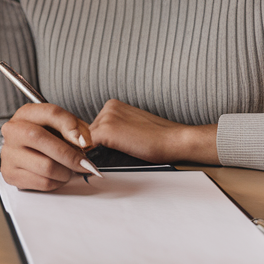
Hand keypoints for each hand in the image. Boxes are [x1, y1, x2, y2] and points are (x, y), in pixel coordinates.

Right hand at [0, 103, 95, 190]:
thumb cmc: (46, 137)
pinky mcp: (11, 174)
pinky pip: (43, 182)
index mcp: (27, 113)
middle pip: (41, 139)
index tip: (84, 142)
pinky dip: (57, 182)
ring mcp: (9, 153)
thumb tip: (83, 142)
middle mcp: (13, 131)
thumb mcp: (61, 125)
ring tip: (67, 169)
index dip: (70, 127)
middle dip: (70, 155)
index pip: (50, 113)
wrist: (24, 152)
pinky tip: (57, 176)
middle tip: (84, 163)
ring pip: (46, 166)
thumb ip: (75, 128)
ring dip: (65, 171)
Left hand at [88, 99, 219, 164]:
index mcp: (113, 105)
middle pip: (90, 134)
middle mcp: (107, 107)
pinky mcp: (106, 131)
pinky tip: (115, 158)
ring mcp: (105, 118)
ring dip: (99, 152)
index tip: (113, 150)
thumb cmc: (158, 138)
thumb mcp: (132, 128)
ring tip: (122, 154)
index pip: (95, 127)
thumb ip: (115, 131)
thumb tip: (95, 146)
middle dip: (99, 146)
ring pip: (89, 142)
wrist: (174, 140)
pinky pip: (90, 148)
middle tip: (120, 153)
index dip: (100, 142)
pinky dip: (97, 157)